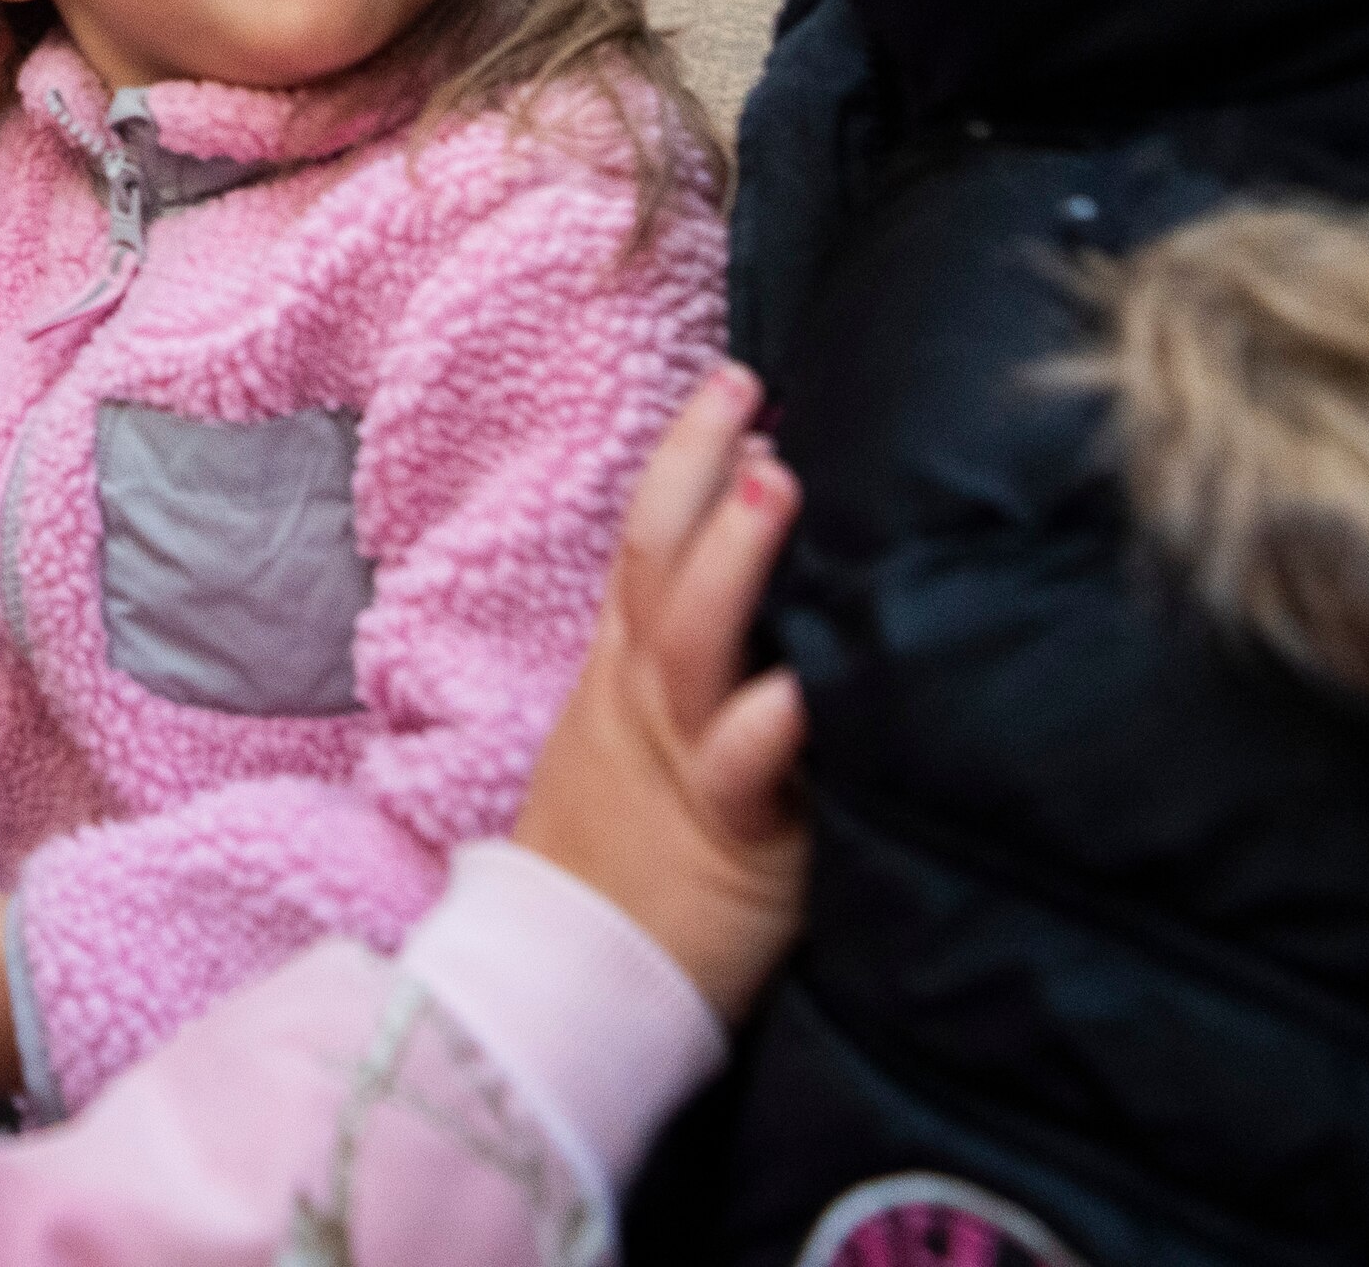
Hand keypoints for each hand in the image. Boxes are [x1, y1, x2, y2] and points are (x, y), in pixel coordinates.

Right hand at [512, 363, 808, 1022]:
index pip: (645, 542)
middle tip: (742, 384)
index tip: (732, 386)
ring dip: (734, 555)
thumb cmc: (616, 871)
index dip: (682, 459)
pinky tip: (809, 684)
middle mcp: (641, 696)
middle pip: (654, 556)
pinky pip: (740, 767)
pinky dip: (771, 721)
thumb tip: (764, 613)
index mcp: (621, 672)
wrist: (558, 984)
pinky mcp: (720, 832)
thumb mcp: (632, 750)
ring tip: (776, 478)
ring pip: (691, 636)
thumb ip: (690, 682)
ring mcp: (674, 755)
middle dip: (694, 464)